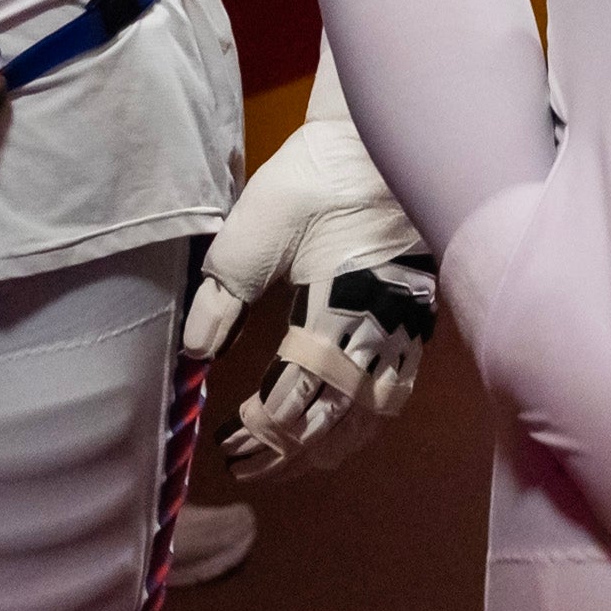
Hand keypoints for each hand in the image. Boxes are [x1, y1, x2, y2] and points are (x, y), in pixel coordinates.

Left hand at [181, 111, 436, 477]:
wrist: (372, 146)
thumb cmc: (308, 187)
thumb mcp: (251, 237)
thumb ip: (222, 299)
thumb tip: (197, 352)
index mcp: (326, 316)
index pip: (291, 400)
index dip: (258, 431)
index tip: (227, 443)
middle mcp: (369, 334)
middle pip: (330, 419)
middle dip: (287, 451)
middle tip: (249, 465)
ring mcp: (398, 330)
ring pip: (368, 413)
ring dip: (329, 444)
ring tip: (296, 460)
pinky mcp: (414, 318)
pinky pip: (396, 388)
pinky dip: (369, 420)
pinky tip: (350, 425)